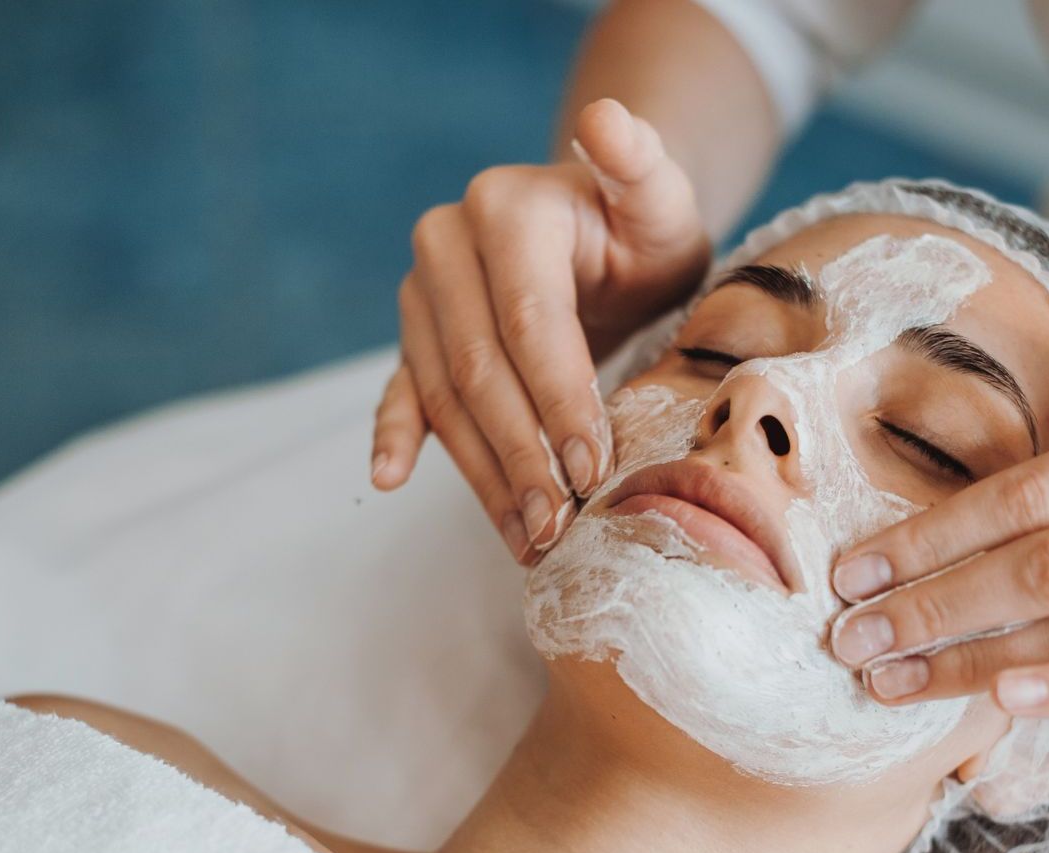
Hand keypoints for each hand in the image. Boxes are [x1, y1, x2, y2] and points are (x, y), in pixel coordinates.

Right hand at [373, 99, 709, 562]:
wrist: (603, 234)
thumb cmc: (640, 226)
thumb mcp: (659, 197)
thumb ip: (641, 165)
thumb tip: (607, 119)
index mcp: (502, 208)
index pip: (528, 321)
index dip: (560, 399)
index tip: (595, 469)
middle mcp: (445, 245)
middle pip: (479, 369)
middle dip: (521, 454)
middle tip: (559, 523)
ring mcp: (422, 295)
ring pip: (446, 397)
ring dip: (483, 474)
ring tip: (527, 537)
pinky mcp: (414, 337)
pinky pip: (402, 391)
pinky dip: (396, 436)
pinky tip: (389, 479)